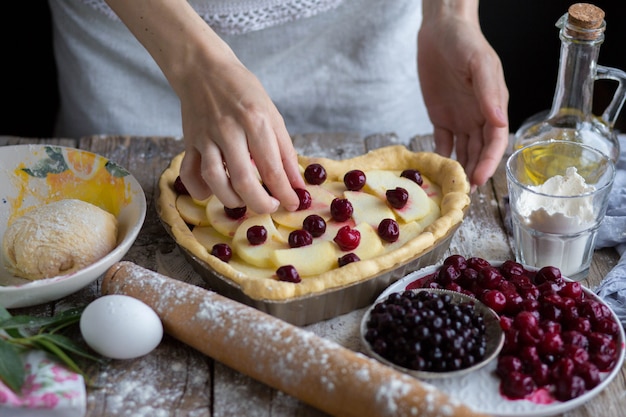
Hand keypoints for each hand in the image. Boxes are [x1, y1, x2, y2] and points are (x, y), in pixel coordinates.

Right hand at [105, 0, 303, 213]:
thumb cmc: (243, 91)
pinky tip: (211, 194)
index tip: (293, 204)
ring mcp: (206, 137)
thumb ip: (284, 151)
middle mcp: (229, 130)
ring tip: (244, 202)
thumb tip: (296, 184)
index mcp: (255, 121)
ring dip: (231, 200)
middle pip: (243, 180)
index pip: (272, 168)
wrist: (203, 68)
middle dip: (260, 203)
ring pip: (214, 179)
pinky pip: (189, 172)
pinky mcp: (190, 141)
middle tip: (270, 208)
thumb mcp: (272, 115)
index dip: (285, 192)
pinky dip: (198, 189)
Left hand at [418, 1, 508, 189]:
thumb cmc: (465, 42)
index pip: (496, 140)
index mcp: (494, 106)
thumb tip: (498, 121)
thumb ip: (489, 92)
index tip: (479, 178)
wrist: (439, 30)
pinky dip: (440, 157)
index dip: (489, 161)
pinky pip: (442, 142)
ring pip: (463, 151)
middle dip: (474, 172)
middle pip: (480, 151)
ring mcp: (460, 118)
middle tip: (464, 194)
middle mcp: (479, 116)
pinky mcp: (441, 117)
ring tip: (452, 190)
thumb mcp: (480, 63)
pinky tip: (436, 172)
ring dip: (460, 169)